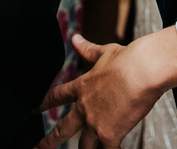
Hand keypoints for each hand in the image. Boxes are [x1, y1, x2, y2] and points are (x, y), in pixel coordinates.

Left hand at [37, 29, 176, 148]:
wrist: (142, 72)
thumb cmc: (127, 60)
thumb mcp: (104, 52)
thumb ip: (88, 49)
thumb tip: (75, 38)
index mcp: (82, 87)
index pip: (56, 96)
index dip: (43, 103)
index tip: (34, 109)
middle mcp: (85, 108)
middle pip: (62, 130)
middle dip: (49, 141)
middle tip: (38, 148)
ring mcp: (96, 123)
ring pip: (83, 147)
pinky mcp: (110, 135)